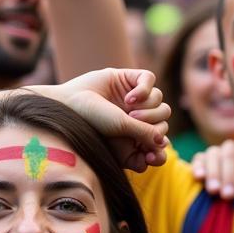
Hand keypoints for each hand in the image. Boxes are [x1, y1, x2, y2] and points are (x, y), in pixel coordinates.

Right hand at [47, 68, 169, 172]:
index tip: (151, 155)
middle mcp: (136, 116)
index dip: (159, 147)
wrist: (69, 102)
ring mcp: (134, 97)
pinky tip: (130, 97)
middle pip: (163, 119)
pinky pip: (150, 79)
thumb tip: (164, 142)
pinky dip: (145, 89)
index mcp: (135, 134)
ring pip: (159, 100)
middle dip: (153, 122)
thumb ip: (146, 135)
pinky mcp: (129, 78)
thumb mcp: (122, 129)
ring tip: (129, 109)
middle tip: (133, 120)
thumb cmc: (92, 120)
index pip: (160, 140)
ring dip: (149, 106)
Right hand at [191, 137, 233, 199]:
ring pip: (213, 154)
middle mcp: (232, 148)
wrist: (230, 193)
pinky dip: (198, 167)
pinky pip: (198, 159)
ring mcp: (215, 152)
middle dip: (230, 176)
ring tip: (214, 191)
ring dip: (214, 174)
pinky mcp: (200, 159)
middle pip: (230, 155)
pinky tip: (199, 177)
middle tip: (229, 195)